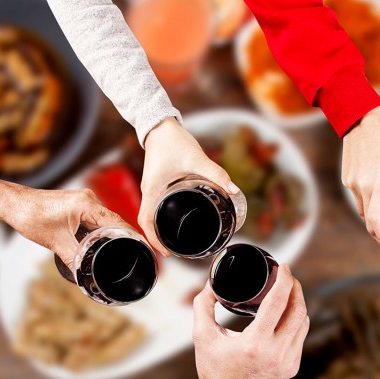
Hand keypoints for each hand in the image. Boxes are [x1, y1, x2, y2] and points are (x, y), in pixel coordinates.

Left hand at [0, 178, 128, 267]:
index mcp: (87, 205)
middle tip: (135, 254)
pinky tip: (103, 242)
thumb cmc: (30, 216)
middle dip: (126, 238)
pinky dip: (101, 231)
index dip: (133, 237)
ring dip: (113, 235)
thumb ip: (74, 259)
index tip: (144, 248)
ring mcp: (84, 201)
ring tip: (123, 251)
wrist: (12, 203)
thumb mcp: (55, 242)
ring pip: (106, 220)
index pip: (118, 222)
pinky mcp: (78, 205)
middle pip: (116, 221)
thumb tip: (86, 278)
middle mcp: (89, 200)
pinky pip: (97, 219)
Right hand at [140, 118, 239, 255]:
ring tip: (175, 240)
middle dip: (159, 238)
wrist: (161, 124)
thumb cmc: (173, 140)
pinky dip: (162, 215)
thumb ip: (216, 173)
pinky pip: (156, 204)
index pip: (146, 221)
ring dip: (160, 228)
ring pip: (151, 214)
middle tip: (175, 250)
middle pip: (148, 222)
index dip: (154, 240)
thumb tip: (233, 189)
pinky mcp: (157, 182)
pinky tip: (177, 217)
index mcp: (153, 190)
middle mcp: (149, 190)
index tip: (167, 252)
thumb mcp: (196, 159)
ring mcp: (152, 187)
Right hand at [192, 265, 309, 378]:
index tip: (283, 267)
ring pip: (303, 322)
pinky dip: (297, 319)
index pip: (278, 303)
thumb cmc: (214, 371)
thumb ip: (203, 306)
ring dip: (298, 302)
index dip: (284, 280)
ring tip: (288, 289)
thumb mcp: (202, 337)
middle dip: (295, 287)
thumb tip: (210, 284)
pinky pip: (301, 335)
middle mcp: (276, 352)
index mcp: (255, 344)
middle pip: (297, 310)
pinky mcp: (292, 366)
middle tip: (286, 275)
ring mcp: (288, 361)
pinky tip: (289, 311)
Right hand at [342, 106, 379, 251]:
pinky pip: (359, 201)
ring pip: (363, 214)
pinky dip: (370, 210)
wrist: (362, 120)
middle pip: (370, 224)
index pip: (378, 222)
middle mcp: (363, 186)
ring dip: (376, 227)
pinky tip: (379, 212)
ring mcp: (353, 184)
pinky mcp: (349, 180)